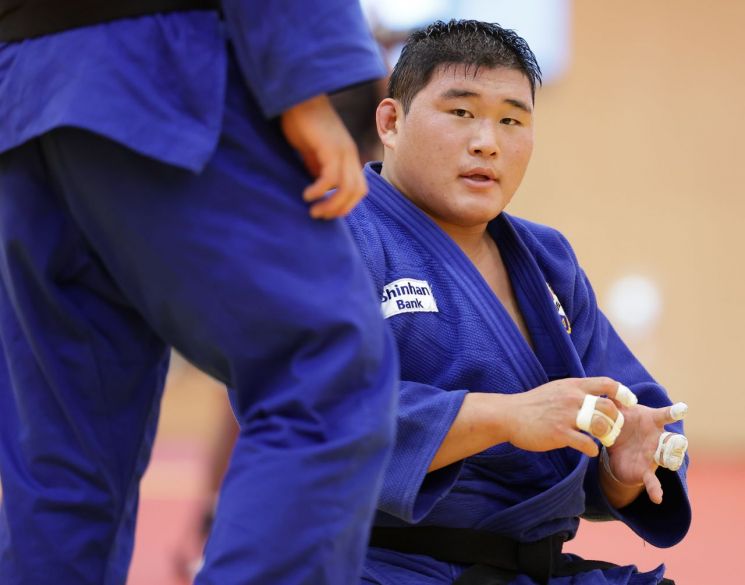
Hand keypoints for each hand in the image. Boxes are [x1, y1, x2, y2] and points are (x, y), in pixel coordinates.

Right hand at [280, 94, 366, 218]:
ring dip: (331, 205)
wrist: (297, 95)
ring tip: (314, 210)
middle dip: (340, 209)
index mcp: (347, 155)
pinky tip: (307, 194)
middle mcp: (349, 154)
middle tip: (319, 215)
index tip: (327, 212)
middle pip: (357, 192)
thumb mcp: (311, 150)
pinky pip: (331, 177)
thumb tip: (319, 187)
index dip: (346, 205)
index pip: (359, 189)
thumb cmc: (301, 121)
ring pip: (347, 187)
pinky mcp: (329, 147)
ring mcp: (341, 150)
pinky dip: (320, 190)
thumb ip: (317, 167)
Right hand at [505, 377, 627, 457]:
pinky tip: (588, 450)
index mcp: (573, 386)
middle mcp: (573, 398)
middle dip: (616, 420)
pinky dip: (592, 450)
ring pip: (601, 425)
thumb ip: (577, 391)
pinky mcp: (560, 433)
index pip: (607, 384)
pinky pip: (586, 444)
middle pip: (609, 407)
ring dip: (607, 435)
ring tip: (603, 440)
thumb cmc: (534, 403)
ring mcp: (567, 416)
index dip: (622, 393)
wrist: (509, 414)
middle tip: (613, 428)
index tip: (627, 403)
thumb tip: (596, 395)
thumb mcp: (557, 389)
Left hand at [601, 403, 686, 505]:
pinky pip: (652, 481)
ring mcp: (654, 455)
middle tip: (679, 441)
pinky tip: (658, 499)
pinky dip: (656, 489)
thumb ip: (614, 400)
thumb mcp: (619, 411)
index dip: (673, 412)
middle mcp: (657, 438)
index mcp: (651, 421)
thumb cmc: (622, 423)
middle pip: (669, 439)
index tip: (682, 409)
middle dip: (674, 441)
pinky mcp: (647, 470)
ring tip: (672, 464)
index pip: (664, 415)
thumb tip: (604, 387)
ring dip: (668, 461)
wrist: (618, 448)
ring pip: (664, 458)